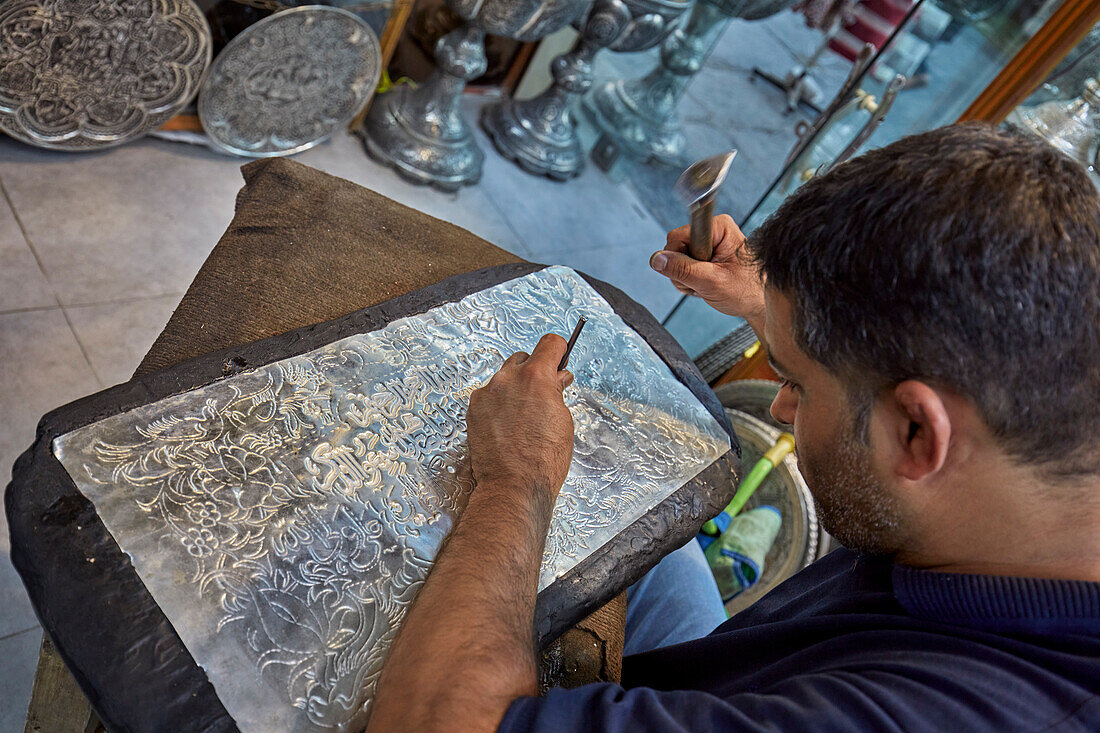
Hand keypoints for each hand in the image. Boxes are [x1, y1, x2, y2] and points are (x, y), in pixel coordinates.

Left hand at [466, 334, 574, 499]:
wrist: (513, 486)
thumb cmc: (542, 460)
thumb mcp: (563, 421)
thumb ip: (557, 392)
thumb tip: (557, 380)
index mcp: (535, 378)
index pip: (550, 343)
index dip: (559, 350)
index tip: (560, 355)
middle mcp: (508, 379)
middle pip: (524, 358)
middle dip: (535, 371)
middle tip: (545, 393)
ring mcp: (487, 393)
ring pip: (505, 378)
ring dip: (515, 388)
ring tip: (524, 416)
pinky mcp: (474, 408)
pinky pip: (490, 395)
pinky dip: (499, 404)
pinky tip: (508, 425)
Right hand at [650, 214, 765, 327]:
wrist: (758, 304)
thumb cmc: (747, 291)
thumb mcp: (712, 282)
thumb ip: (682, 269)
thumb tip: (657, 260)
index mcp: (718, 227)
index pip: (677, 237)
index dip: (680, 259)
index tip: (697, 271)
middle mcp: (712, 231)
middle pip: (674, 249)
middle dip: (684, 272)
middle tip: (703, 283)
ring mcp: (707, 244)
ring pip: (676, 260)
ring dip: (687, 279)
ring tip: (707, 286)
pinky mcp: (704, 255)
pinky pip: (682, 266)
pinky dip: (690, 281)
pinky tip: (705, 285)